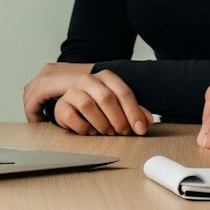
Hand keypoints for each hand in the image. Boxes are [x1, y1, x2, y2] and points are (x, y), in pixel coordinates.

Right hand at [22, 62, 150, 135]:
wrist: (71, 99)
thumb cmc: (99, 104)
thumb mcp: (117, 103)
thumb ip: (133, 110)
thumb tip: (148, 120)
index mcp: (106, 77)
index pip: (123, 92)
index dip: (134, 112)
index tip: (140, 129)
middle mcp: (88, 80)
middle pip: (106, 97)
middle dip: (118, 119)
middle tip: (123, 133)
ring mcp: (73, 91)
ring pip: (88, 105)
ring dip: (101, 123)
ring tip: (107, 132)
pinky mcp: (61, 105)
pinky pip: (71, 116)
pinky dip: (83, 127)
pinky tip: (90, 132)